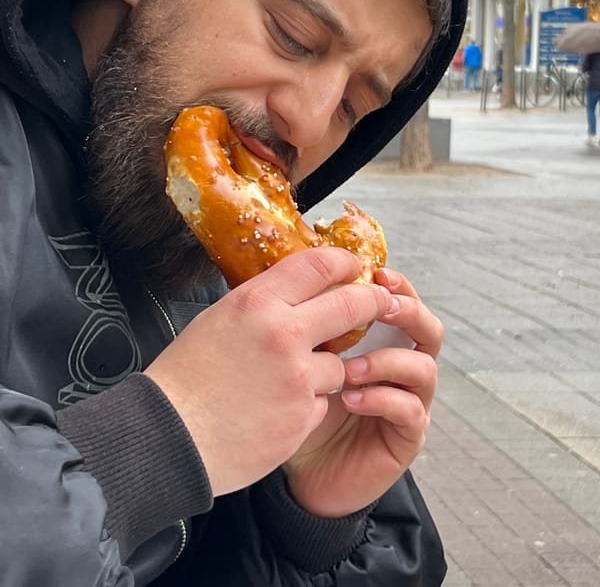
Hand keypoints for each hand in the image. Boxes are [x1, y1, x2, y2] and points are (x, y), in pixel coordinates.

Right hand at [144, 247, 395, 496]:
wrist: (170, 437)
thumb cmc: (185, 378)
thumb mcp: (219, 319)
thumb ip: (263, 305)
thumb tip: (295, 294)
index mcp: (257, 302)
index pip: (318, 264)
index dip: (345, 262)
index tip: (355, 267)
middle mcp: (284, 334)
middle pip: (352, 305)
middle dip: (373, 301)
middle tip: (380, 302)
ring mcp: (298, 377)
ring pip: (338, 362)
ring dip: (324, 369)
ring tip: (286, 382)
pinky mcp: (303, 416)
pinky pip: (322, 402)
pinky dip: (307, 405)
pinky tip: (276, 410)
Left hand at [282, 267, 442, 517]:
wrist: (299, 471)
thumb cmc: (300, 407)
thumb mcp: (303, 358)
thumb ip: (313, 324)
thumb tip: (301, 278)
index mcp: (381, 342)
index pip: (402, 304)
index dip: (396, 286)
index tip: (376, 272)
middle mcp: (402, 369)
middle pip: (429, 329)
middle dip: (409, 312)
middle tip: (381, 306)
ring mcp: (409, 402)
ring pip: (424, 368)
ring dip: (387, 360)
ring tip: (349, 369)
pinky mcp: (407, 438)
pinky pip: (410, 410)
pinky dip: (381, 398)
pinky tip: (350, 399)